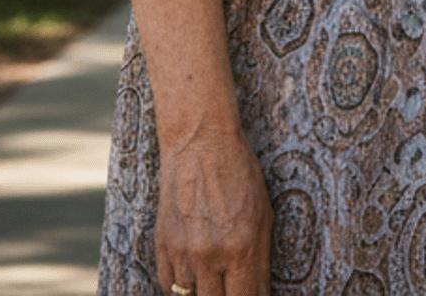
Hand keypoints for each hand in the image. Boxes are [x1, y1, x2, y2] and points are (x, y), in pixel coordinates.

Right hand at [156, 125, 273, 295]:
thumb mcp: (263, 211)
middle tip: (232, 287)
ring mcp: (183, 253)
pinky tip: (193, 277)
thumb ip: (260, 256)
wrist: (200, 145)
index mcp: (242, 246)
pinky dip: (180, 286)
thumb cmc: (240, 174)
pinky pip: (168, 285)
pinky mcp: (162, 246)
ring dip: (203, 293)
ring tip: (214, 282)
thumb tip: (260, 290)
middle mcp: (210, 255)